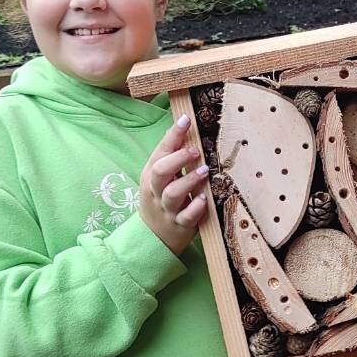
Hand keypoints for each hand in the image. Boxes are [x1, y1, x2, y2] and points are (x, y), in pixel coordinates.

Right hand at [139, 114, 210, 254]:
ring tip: (205, 171)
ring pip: (173, 194)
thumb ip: (170, 156)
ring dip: (190, 180)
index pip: (159, 152)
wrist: (153, 237)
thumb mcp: (160, 178)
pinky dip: (196, 207)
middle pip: (160, 171)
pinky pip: (187, 216)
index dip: (172, 135)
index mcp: (151, 175)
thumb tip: (183, 126)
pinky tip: (204, 199)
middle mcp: (157, 191)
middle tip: (196, 151)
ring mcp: (168, 208)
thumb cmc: (161, 199)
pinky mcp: (180, 225)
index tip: (186, 120)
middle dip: (178, 159)